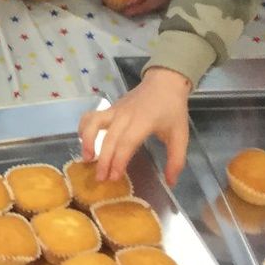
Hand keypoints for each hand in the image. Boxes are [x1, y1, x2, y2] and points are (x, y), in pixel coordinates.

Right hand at [78, 66, 192, 184]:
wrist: (165, 82)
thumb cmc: (172, 110)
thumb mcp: (180, 135)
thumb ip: (176, 160)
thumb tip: (171, 182)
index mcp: (144, 122)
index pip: (127, 143)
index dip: (119, 161)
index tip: (115, 177)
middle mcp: (125, 116)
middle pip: (109, 139)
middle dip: (103, 160)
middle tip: (100, 179)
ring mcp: (115, 110)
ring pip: (94, 123)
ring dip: (87, 141)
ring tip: (86, 159)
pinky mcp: (109, 108)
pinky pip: (91, 116)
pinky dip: (83, 127)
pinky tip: (83, 141)